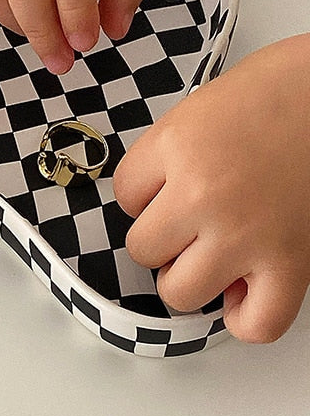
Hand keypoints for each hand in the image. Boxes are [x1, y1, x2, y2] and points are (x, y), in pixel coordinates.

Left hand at [114, 35, 309, 342]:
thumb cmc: (275, 91)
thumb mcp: (197, 109)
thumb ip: (167, 157)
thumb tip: (154, 200)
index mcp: (175, 148)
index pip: (123, 195)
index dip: (143, 195)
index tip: (164, 189)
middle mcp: (202, 194)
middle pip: (142, 248)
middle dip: (160, 238)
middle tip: (186, 223)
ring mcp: (245, 234)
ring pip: (178, 292)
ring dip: (189, 277)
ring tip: (210, 254)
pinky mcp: (291, 264)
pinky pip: (254, 324)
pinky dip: (244, 316)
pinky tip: (243, 288)